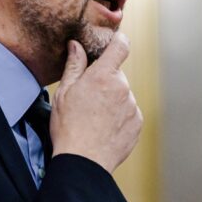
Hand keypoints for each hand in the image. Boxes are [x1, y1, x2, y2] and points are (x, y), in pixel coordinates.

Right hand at [50, 35, 142, 173]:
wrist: (83, 161)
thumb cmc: (69, 127)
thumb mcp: (64, 93)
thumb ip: (74, 66)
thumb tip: (76, 45)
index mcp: (103, 76)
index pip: (120, 46)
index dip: (119, 40)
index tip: (116, 40)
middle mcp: (122, 88)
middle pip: (117, 76)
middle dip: (106, 82)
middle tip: (89, 99)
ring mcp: (132, 106)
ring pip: (123, 95)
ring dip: (113, 101)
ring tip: (95, 119)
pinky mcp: (137, 123)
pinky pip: (129, 112)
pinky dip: (120, 117)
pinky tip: (104, 128)